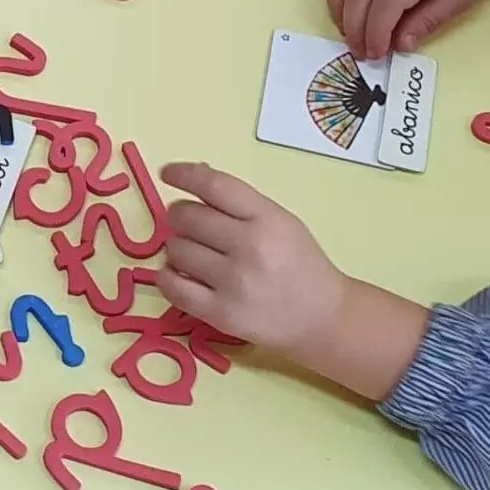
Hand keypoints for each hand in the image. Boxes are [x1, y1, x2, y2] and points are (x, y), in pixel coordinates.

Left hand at [158, 163, 346, 353]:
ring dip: (177, 247)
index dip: (184, 175)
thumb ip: (240, 202)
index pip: (215, 186)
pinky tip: (177, 274)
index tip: (168, 173)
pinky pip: (172, 287)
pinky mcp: (220, 314)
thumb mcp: (280, 221)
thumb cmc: (299, 263)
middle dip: (179, 215)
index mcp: (267, 218)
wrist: (323, 317)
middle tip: (187, 223)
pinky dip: (167, 277)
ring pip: (176, 249)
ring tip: (194, 253)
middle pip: (188, 216)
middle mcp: (249, 247)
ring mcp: (234, 282)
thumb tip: (195, 175)